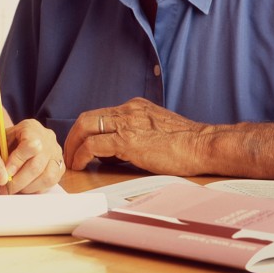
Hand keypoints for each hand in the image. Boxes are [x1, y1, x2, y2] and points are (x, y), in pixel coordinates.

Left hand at [0, 118, 63, 193]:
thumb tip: (2, 177)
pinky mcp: (59, 166)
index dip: (17, 162)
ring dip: (29, 187)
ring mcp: (55, 152)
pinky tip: (25, 186)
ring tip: (15, 187)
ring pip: (48, 175)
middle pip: (38, 164)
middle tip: (6, 188)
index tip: (6, 173)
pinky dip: (37, 188)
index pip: (30, 144)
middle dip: (20, 180)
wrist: (7, 150)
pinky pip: (52, 182)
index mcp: (30, 127)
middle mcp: (47, 138)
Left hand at [63, 98, 211, 174]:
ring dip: (73, 145)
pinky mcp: (127, 140)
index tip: (81, 143)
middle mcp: (128, 110)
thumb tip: (118, 152)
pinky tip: (80, 165)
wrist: (204, 145)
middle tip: (69, 153)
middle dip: (73, 135)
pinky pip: (93, 145)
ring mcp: (127, 123)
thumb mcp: (158, 130)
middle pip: (87, 117)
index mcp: (135, 107)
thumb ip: (138, 135)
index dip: (87, 129)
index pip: (101, 114)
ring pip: (85, 126)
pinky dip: (81, 154)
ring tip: (71, 161)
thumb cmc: (188, 144)